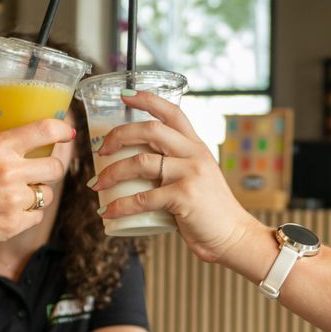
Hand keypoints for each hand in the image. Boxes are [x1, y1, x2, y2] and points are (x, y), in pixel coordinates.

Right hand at [0, 121, 71, 256]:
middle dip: (50, 169)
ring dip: (37, 194)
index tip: (66, 133)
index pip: (43, 131)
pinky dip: (28, 215)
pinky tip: (10, 212)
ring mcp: (13, 200)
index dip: (61, 130)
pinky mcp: (13, 224)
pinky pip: (36, 216)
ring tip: (17, 196)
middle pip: (55, 167)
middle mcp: (9, 171)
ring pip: (46, 195)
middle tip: (40, 172)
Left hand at [91, 90, 264, 266]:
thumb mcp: (198, 177)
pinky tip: (107, 212)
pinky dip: (120, 205)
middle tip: (100, 150)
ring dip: (112, 173)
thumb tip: (137, 166)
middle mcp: (194, 154)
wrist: (233, 236)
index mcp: (196, 146)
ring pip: (140, 163)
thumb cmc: (210, 210)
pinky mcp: (185, 197)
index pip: (172, 112)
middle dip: (118, 136)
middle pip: (150, 130)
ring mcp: (190, 174)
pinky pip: (143, 198)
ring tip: (96, 185)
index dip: (147, 99)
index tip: (124, 95)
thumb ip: (176, 166)